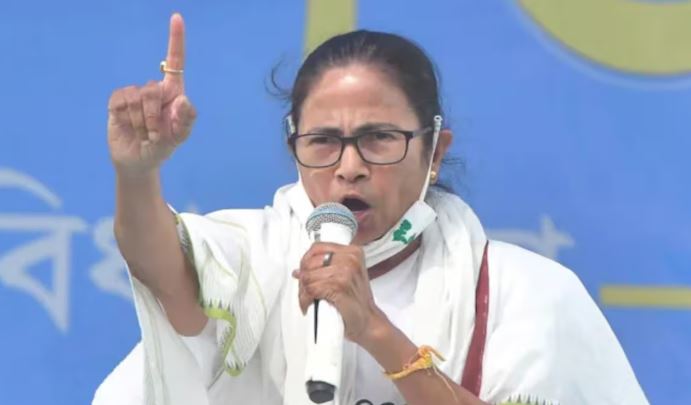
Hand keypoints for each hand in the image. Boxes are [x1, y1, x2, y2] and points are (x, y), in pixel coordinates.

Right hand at [107, 13, 195, 175]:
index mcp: (173, 93)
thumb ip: (186, 121)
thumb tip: (183, 99)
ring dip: (141, 122)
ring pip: (136, 97)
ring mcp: (134, 95)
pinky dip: (126, 118)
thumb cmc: (162, 148)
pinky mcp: (117, 102)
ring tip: (143, 134)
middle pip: (153, 89)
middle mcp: (153, 90)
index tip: (177, 17)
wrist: (138, 162)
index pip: (175, 62)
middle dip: (153, 117)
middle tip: (155, 135)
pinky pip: (121, 101)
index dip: (175, 40)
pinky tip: (128, 127)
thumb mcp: (179, 138)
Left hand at [293, 242, 387, 344]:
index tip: (303, 270)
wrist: (368, 321)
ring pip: (308, 277)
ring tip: (308, 299)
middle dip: (303, 277)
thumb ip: (328, 267)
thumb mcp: (348, 275)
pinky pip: (311, 289)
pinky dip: (306, 299)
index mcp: (353, 252)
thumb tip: (300, 270)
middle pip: (310, 262)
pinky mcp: (338, 286)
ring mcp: (344, 272)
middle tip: (305, 289)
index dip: (306, 260)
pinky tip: (309, 304)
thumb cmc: (358, 301)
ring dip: (303, 291)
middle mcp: (350, 259)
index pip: (317, 247)